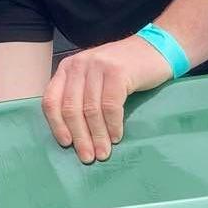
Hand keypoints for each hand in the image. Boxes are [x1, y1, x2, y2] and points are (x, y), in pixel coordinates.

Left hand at [41, 36, 172, 163]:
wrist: (155, 50)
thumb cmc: (124, 70)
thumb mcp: (94, 79)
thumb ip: (80, 96)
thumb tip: (73, 135)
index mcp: (67, 68)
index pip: (52, 100)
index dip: (57, 125)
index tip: (67, 144)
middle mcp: (79, 64)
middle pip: (71, 108)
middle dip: (80, 137)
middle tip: (88, 157)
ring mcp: (98, 66)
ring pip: (91, 110)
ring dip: (97, 136)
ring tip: (103, 152)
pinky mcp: (117, 71)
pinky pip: (110, 106)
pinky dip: (113, 125)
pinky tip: (116, 137)